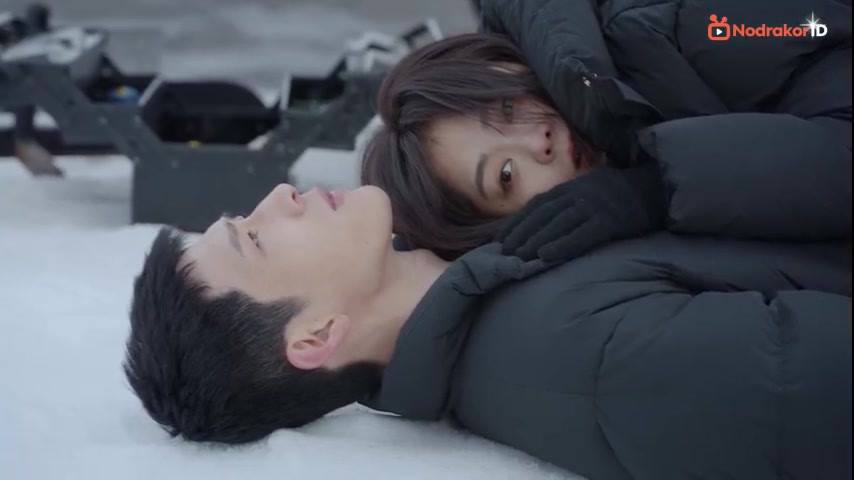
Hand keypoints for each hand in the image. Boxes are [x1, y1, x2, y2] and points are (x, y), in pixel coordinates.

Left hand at [496, 162, 666, 262]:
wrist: (659, 188)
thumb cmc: (623, 194)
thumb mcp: (593, 188)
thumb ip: (571, 200)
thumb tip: (546, 219)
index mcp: (574, 186)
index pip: (538, 205)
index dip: (517, 221)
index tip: (500, 238)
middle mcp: (580, 193)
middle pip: (542, 215)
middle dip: (520, 233)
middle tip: (503, 252)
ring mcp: (595, 206)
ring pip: (557, 224)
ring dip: (534, 240)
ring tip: (517, 257)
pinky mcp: (610, 221)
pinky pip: (581, 235)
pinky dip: (561, 245)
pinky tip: (545, 256)